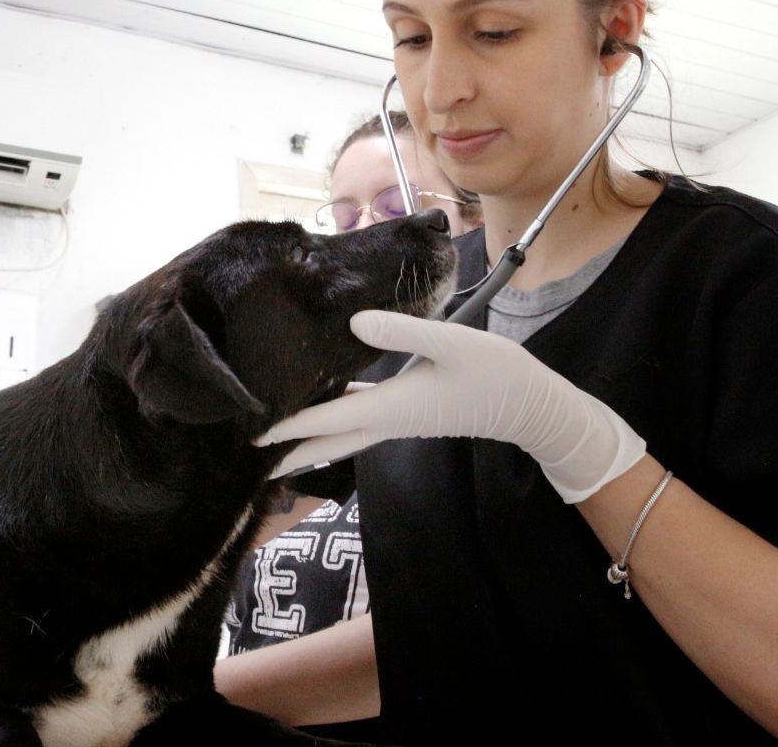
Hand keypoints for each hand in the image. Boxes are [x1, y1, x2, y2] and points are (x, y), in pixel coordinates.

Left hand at [258, 311, 644, 502]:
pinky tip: (324, 400)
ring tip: (273, 436)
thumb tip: (353, 322)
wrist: (531, 405)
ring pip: (341, 434)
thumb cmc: (495, 373)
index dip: (287, 426)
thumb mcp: (452, 344)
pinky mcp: (408, 412)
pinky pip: (359, 420)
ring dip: (307, 437)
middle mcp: (388, 420)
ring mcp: (398, 420)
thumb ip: (404, 332)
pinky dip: (334, 417)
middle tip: (246, 456)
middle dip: (287, 451)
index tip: (250, 435)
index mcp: (391, 406)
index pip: (327, 419)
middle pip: (326, 442)